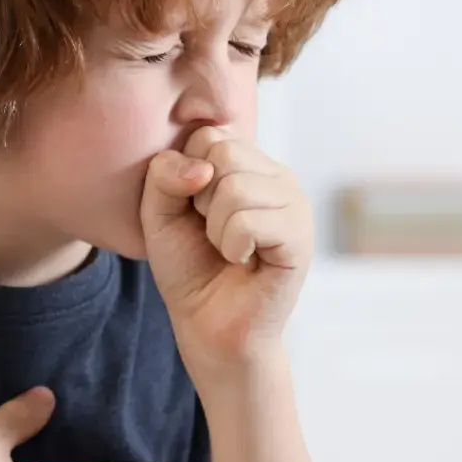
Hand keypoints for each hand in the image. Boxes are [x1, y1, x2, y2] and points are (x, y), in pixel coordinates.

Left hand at [139, 125, 313, 367]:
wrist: (209, 327)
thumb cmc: (189, 269)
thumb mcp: (160, 214)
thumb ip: (164, 175)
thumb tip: (203, 166)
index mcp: (249, 164)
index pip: (210, 135)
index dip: (186, 176)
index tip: (194, 211)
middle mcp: (278, 177)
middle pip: (223, 152)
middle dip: (200, 200)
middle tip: (212, 233)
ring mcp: (295, 205)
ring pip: (235, 187)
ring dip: (215, 228)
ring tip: (229, 250)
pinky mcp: (301, 237)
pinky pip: (249, 221)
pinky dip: (231, 246)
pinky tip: (244, 262)